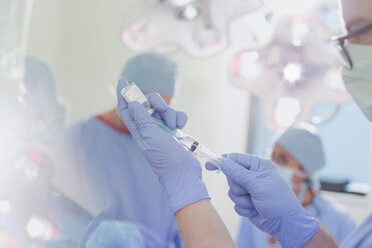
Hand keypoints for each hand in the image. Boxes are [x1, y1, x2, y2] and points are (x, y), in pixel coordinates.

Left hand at [116, 79, 208, 213]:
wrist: (183, 172)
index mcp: (139, 130)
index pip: (126, 109)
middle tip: (161, 108)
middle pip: (148, 105)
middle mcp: (149, 128)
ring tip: (175, 125)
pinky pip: (177, 116)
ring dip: (171, 113)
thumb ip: (141, 118)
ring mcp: (163, 129)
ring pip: (164, 109)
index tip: (123, 80)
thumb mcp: (151, 136)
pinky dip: (180, 118)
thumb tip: (132, 103)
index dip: (123, 95)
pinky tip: (181, 126)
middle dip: (156, 102)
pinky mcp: (175, 131)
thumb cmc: (165, 157)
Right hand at [209, 153, 318, 247]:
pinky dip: (244, 208)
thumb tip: (224, 163)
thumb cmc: (277, 200)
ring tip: (254, 202)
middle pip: (231, 176)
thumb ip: (239, 174)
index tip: (209, 165)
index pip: (236, 159)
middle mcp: (252, 176)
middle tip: (249, 191)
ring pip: (232, 191)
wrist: (284, 223)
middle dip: (238, 187)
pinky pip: (235, 203)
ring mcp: (249, 189)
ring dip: (242, 200)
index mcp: (258, 166)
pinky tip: (255, 210)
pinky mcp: (246, 202)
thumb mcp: (258, 184)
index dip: (222, 161)